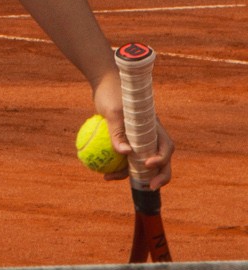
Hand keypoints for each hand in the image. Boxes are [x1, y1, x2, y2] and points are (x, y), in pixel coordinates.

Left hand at [91, 69, 173, 188]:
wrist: (104, 83)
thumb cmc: (112, 93)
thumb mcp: (113, 111)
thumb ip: (117, 131)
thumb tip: (124, 153)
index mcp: (154, 127)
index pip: (166, 147)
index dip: (162, 158)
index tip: (148, 164)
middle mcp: (150, 135)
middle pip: (161, 160)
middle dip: (159, 176)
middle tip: (149, 187)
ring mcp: (139, 139)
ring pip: (141, 163)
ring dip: (131, 174)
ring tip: (110, 177)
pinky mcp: (127, 141)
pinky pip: (126, 158)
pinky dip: (117, 166)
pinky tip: (103, 172)